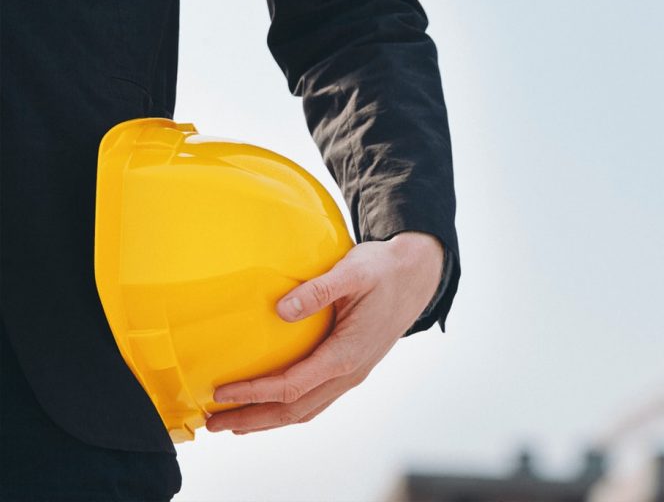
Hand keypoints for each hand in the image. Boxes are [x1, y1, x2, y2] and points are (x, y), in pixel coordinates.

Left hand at [206, 231, 442, 433]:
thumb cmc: (384, 270)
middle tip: (214, 423)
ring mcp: (352, 374)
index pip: (292, 385)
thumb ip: (318, 290)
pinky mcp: (351, 368)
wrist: (417, 276)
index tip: (221, 392)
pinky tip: (269, 405)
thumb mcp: (353, 271)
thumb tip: (281, 310)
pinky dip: (287, 409)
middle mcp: (350, 372)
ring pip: (305, 410)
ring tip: (234, 424)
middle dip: (253, 419)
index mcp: (347, 353)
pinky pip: (315, 400)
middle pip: (295, 409)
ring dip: (268, 420)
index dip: (254, 392)